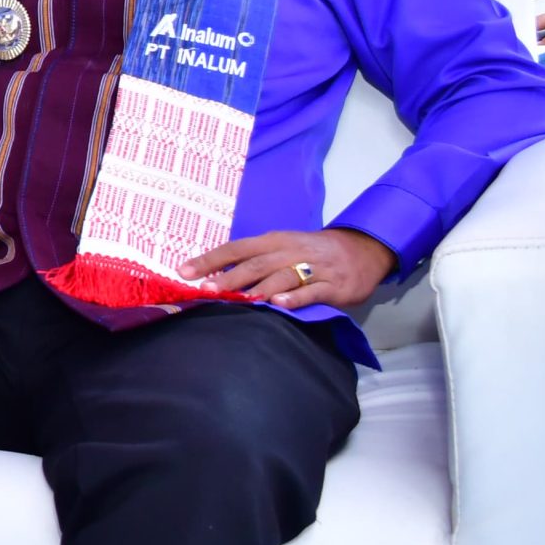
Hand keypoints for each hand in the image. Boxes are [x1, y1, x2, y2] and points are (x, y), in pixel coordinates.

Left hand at [184, 227, 396, 310]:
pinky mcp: (333, 285)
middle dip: (229, 277)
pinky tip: (280, 304)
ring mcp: (312, 268)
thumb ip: (253, 260)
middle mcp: (289, 251)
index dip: (210, 259)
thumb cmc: (310, 252)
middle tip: (206, 289)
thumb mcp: (281, 248)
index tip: (184, 272)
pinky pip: (312, 291)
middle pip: (255, 264)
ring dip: (258, 287)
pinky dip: (296, 297)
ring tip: (237, 298)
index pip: (235, 248)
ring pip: (281, 276)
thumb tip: (214, 274)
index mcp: (272, 241)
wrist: (360, 249)